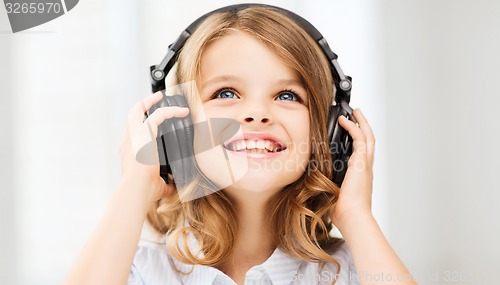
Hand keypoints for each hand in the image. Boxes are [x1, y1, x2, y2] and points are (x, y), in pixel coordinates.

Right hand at [119, 91, 189, 201]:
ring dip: (151, 101)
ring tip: (162, 96)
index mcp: (129, 153)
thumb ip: (166, 183)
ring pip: (138, 110)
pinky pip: (158, 114)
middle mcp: (128, 142)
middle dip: (142, 105)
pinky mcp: (144, 133)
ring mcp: (134, 136)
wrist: (137, 189)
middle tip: (155, 99)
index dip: (140, 123)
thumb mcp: (157, 186)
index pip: (132, 132)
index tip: (151, 120)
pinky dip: (171, 111)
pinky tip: (182, 111)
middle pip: (130, 116)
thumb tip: (174, 186)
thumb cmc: (144, 191)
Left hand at [329, 108, 374, 230]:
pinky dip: (353, 128)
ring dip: (362, 122)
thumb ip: (323, 185)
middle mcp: (365, 168)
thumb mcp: (330, 194)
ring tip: (355, 112)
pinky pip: (360, 139)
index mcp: (360, 175)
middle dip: (364, 126)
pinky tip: (345, 121)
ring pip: (368, 136)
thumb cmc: (343, 211)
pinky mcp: (362, 162)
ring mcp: (365, 164)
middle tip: (357, 115)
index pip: (362, 152)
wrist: (353, 217)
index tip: (351, 131)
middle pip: (369, 140)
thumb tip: (309, 183)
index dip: (358, 140)